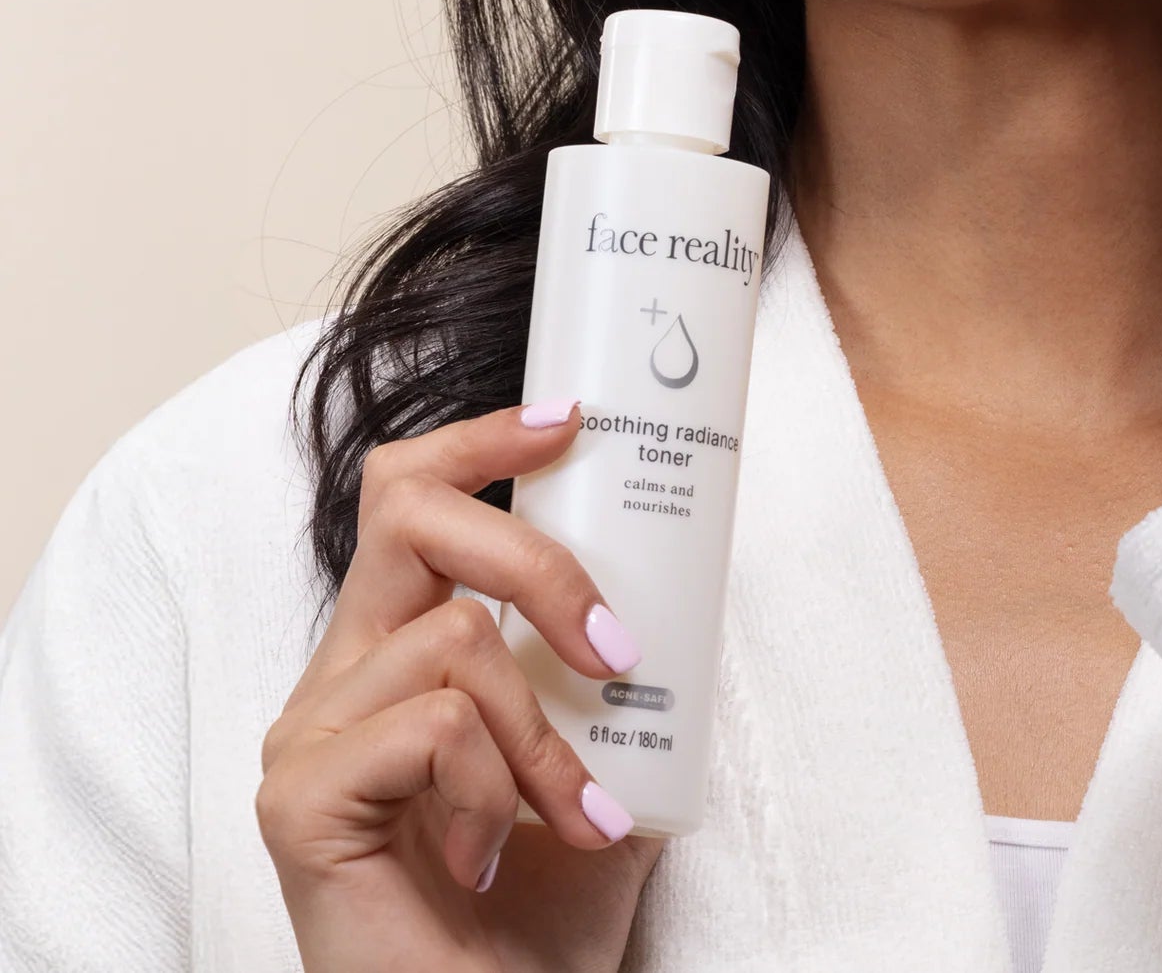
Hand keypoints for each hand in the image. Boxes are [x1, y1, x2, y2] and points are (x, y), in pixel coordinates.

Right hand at [256, 403, 662, 971]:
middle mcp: (340, 676)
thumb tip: (688, 592)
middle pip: (409, 510)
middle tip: (616, 649)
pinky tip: (489, 859)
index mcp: (396, 653)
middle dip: (538, 559)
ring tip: (577, 820)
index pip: (410, 499)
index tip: (571, 419)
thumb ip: (614, 685)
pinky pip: (434, 724)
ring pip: (457, 638)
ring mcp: (308, 734)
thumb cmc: (539, 917)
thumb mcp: (601, 767)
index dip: (482, 440)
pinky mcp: (297, 798)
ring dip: (546, 735)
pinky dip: (498, 788)